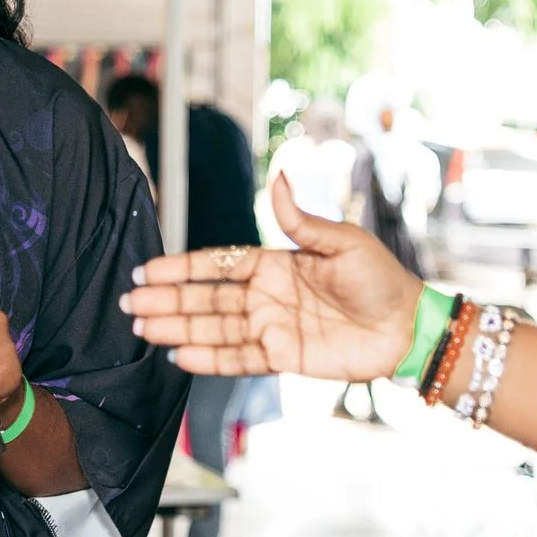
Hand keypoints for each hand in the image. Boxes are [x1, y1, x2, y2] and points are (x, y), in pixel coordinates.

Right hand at [121, 172, 419, 378]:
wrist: (407, 326)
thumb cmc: (380, 278)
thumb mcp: (343, 242)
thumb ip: (302, 220)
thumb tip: (278, 177)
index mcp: (275, 263)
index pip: (218, 264)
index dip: (182, 268)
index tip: (147, 271)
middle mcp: (266, 296)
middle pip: (206, 299)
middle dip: (167, 302)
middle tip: (129, 306)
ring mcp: (272, 328)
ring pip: (215, 329)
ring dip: (178, 330)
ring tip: (142, 331)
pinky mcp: (284, 357)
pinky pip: (240, 359)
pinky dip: (210, 359)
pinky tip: (179, 358)